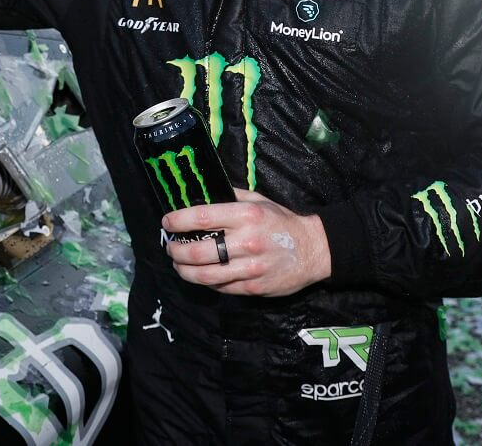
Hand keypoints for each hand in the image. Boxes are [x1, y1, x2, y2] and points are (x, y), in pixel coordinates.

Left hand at [163, 189, 331, 296]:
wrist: (314, 250)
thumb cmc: (281, 221)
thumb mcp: (258, 201)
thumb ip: (230, 197)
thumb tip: (201, 194)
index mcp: (245, 215)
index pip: (201, 218)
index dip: (177, 221)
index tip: (166, 223)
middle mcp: (246, 242)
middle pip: (197, 251)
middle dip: (175, 251)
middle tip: (170, 248)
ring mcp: (250, 267)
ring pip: (205, 275)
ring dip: (184, 271)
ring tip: (178, 265)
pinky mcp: (253, 287)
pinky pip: (221, 287)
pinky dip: (206, 282)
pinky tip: (200, 275)